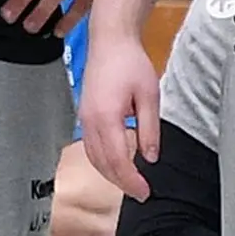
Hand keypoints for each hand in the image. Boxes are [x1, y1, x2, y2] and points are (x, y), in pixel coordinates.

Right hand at [79, 42, 159, 200]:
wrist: (110, 41)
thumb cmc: (129, 63)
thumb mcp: (149, 96)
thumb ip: (150, 129)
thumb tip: (150, 157)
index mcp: (106, 117)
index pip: (117, 160)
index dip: (131, 180)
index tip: (145, 192)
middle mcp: (90, 121)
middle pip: (102, 164)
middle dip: (121, 182)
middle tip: (141, 194)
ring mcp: (84, 119)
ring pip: (93, 158)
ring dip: (110, 174)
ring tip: (130, 183)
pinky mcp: (84, 116)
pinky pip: (90, 147)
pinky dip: (102, 161)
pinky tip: (116, 164)